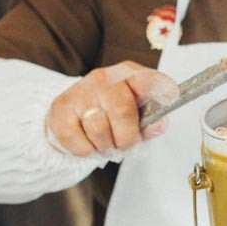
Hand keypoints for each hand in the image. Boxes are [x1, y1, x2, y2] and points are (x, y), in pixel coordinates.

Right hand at [45, 61, 179, 157]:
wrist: (76, 116)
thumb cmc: (112, 117)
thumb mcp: (137, 118)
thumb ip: (151, 123)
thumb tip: (158, 125)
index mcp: (129, 75)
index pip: (149, 80)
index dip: (159, 93)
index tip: (166, 105)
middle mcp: (104, 77)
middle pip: (122, 112)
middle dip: (126, 139)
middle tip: (122, 145)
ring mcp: (81, 89)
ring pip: (98, 128)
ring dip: (104, 146)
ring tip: (104, 144)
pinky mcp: (60, 106)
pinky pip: (75, 138)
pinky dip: (85, 150)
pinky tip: (88, 143)